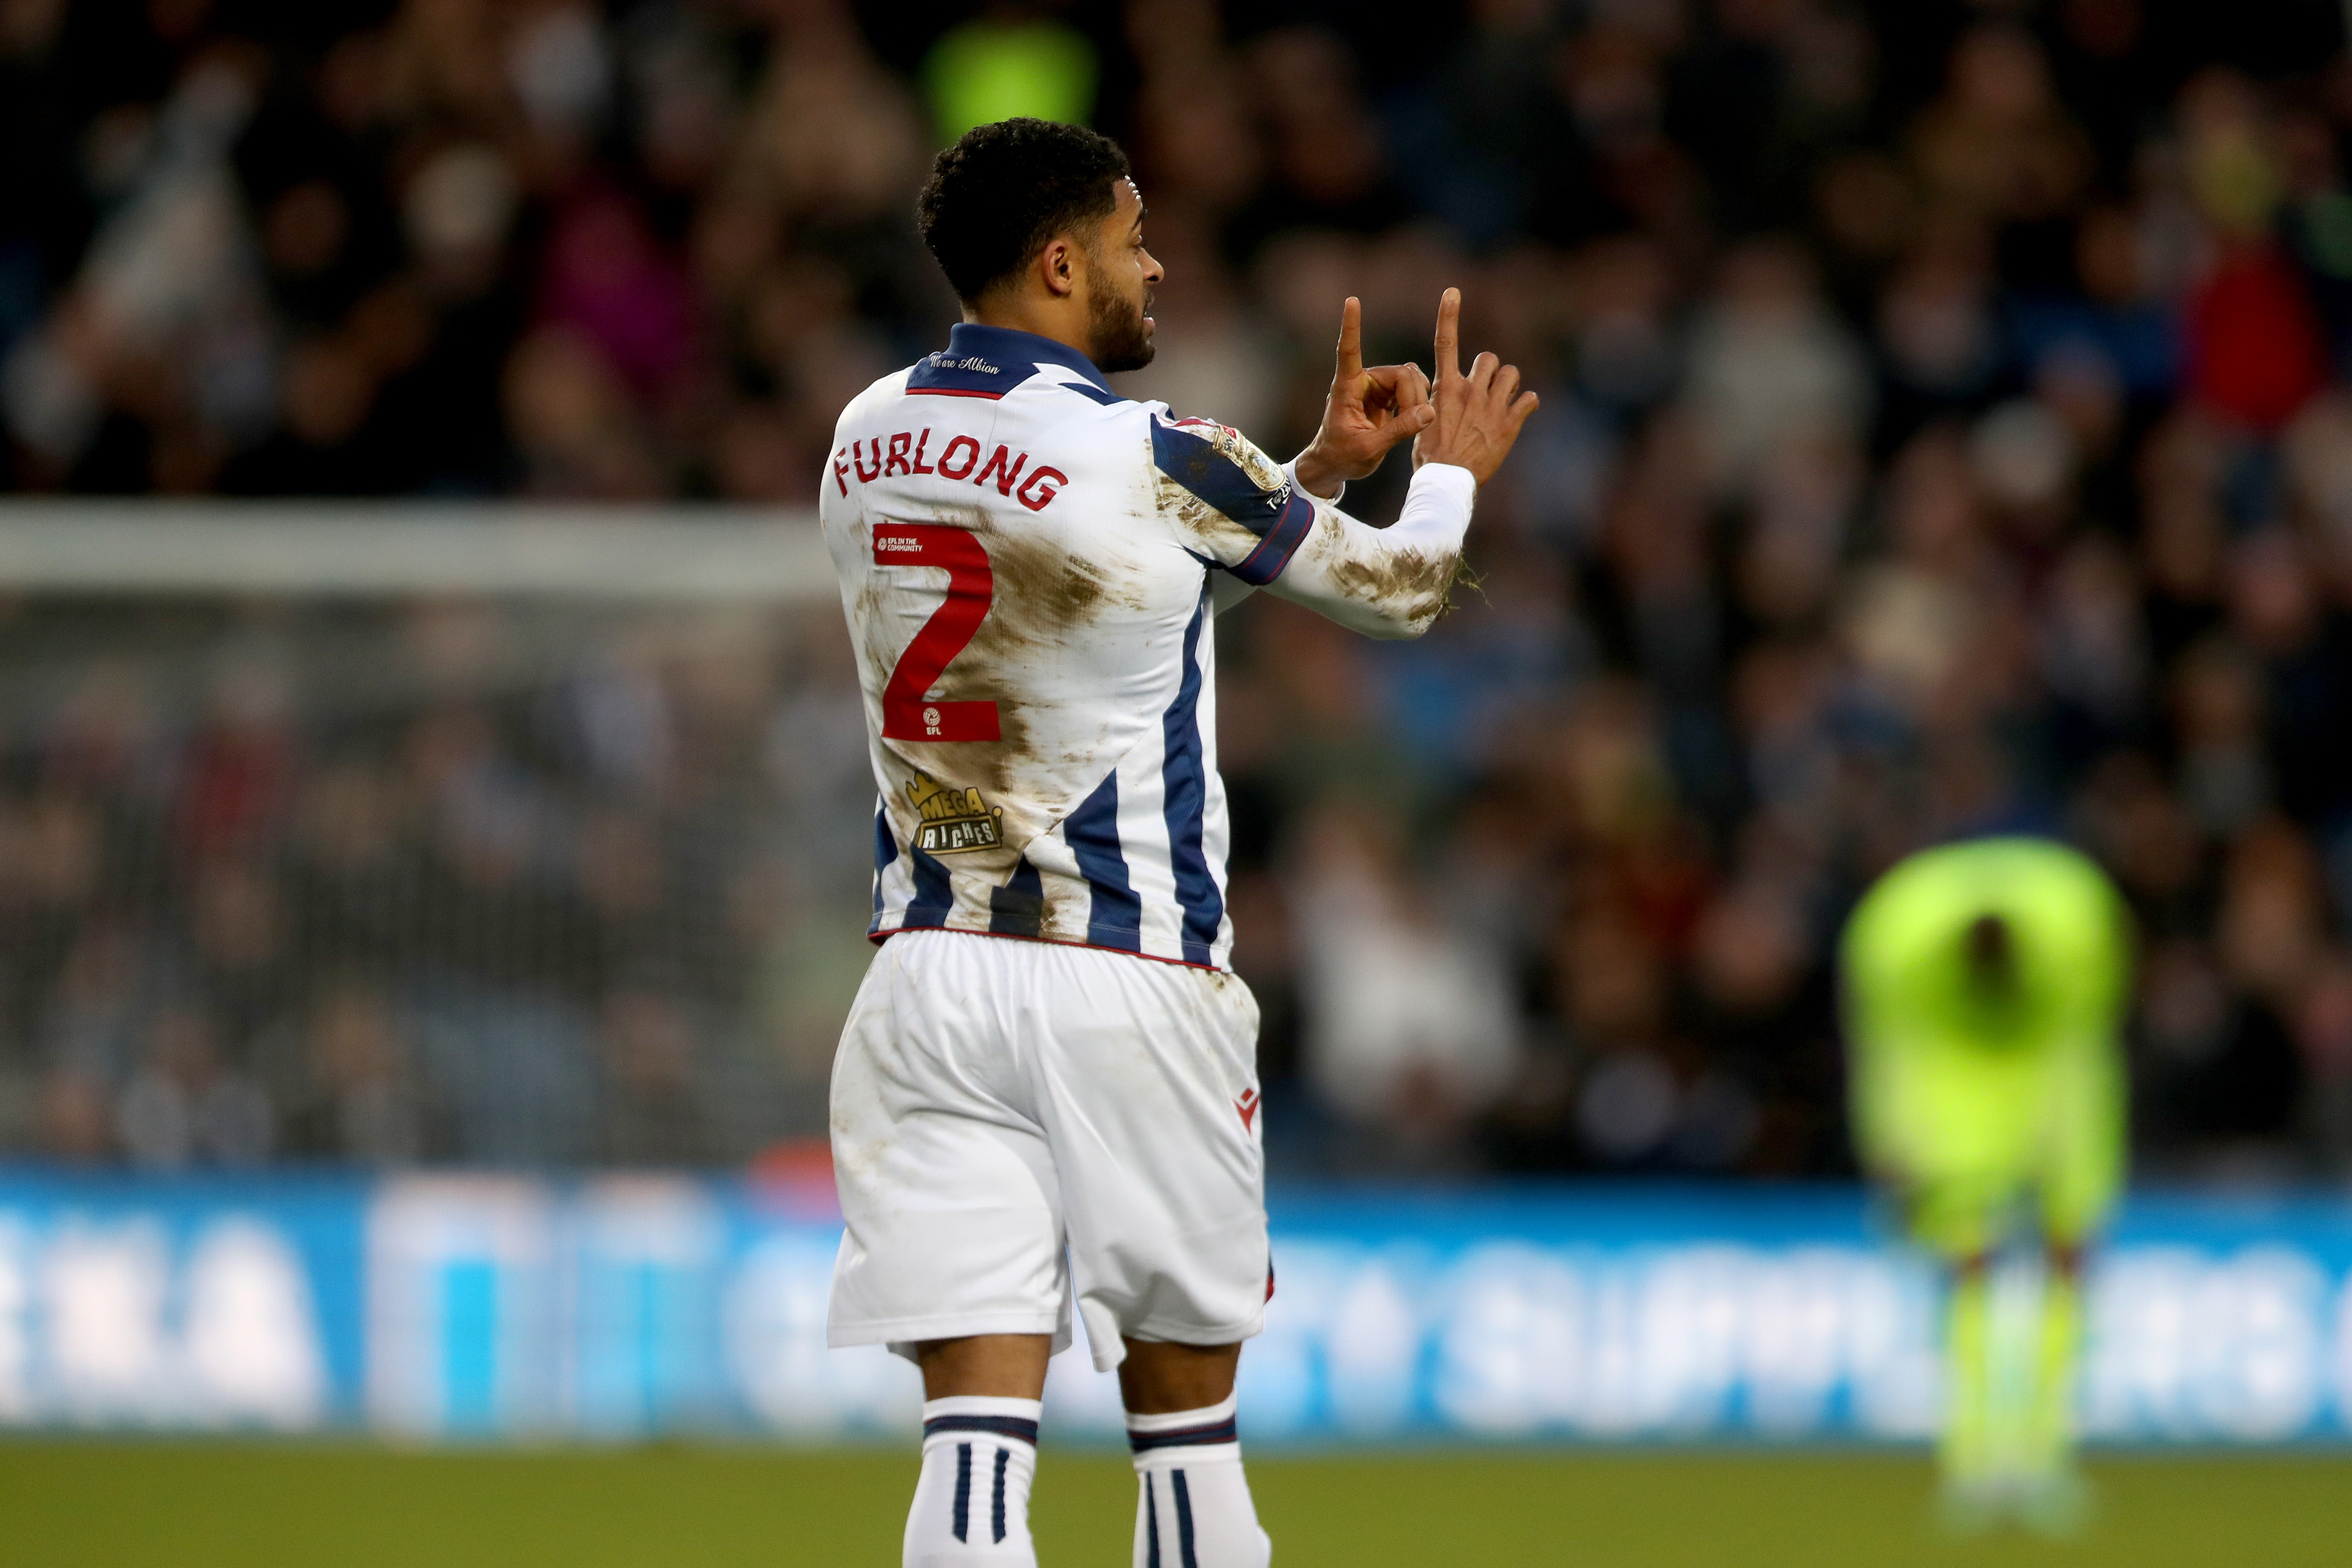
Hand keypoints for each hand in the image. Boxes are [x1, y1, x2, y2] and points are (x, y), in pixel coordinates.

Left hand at [1291, 296, 1434, 498]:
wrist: (1335, 465)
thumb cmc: (1342, 457)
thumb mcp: (1369, 449)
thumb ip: (1398, 431)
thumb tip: (1428, 412)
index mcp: (1346, 388)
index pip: (1349, 350)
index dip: (1352, 326)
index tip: (1351, 300)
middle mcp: (1361, 381)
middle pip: (1401, 373)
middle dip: (1414, 397)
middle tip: (1416, 423)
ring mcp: (1375, 387)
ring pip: (1410, 379)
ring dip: (1417, 400)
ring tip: (1413, 424)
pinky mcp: (1386, 396)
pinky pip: (1412, 388)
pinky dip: (1418, 402)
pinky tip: (1417, 418)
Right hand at [1411, 287, 1537, 485]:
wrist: (1447, 481)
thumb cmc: (1429, 454)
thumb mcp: (1419, 420)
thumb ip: (1423, 396)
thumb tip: (1418, 376)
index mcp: (1445, 388)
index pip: (1445, 343)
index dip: (1448, 314)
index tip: (1452, 292)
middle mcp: (1470, 391)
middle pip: (1489, 358)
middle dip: (1490, 370)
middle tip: (1485, 390)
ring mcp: (1492, 406)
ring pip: (1512, 374)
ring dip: (1509, 384)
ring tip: (1503, 400)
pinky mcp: (1510, 423)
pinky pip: (1530, 399)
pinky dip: (1526, 405)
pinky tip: (1519, 415)